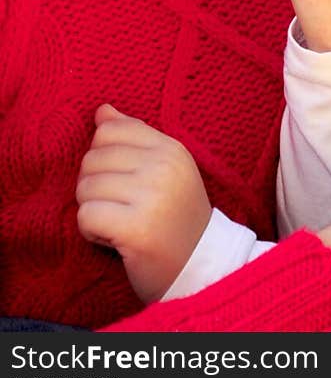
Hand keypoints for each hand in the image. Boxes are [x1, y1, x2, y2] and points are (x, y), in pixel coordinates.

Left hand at [76, 103, 211, 302]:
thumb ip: (133, 136)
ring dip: (92, 210)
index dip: (103, 157)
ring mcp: (151, 196)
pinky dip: (90, 232)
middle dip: (95, 186)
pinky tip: (112, 239)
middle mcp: (163, 166)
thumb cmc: (176, 218)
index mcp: (170, 148)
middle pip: (92, 159)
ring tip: (118, 222)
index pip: (110, 130)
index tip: (121, 179)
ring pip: (85, 188)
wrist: (199, 267)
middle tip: (120, 207)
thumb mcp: (164, 169)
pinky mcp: (136, 228)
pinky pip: (86, 216)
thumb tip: (102, 111)